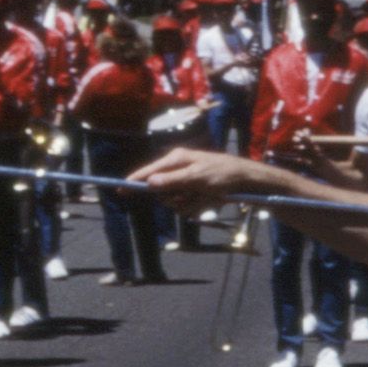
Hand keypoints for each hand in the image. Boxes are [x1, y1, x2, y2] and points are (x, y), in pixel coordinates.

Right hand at [133, 144, 263, 214]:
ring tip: (206, 197)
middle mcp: (178, 169)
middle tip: (191, 195)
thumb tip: (150, 183)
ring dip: (190, 203)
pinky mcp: (194, 192)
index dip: (135, 181)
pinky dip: (198, 206)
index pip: (149, 171)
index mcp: (176, 160)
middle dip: (175, 198)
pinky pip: (187, 206)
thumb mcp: (198, 178)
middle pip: (161, 192)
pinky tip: (211, 200)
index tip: (121, 190)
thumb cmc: (223, 174)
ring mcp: (186, 182)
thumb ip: (173, 180)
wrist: (246, 181)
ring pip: (175, 202)